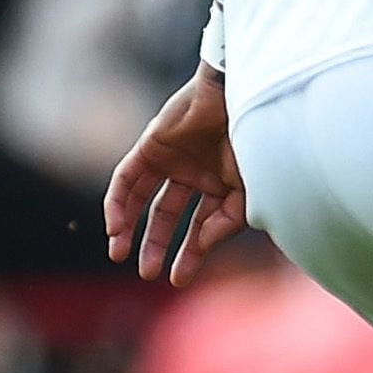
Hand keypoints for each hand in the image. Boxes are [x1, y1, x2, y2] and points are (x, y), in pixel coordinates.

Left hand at [104, 63, 246, 285]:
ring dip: (131, 228)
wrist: (243, 93)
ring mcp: (172, 159)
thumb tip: (202, 247)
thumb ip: (227, 221)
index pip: (202, 225)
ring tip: (120, 253)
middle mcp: (196, 173)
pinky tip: (115, 228)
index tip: (180, 279)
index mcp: (223, 183)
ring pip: (144, 200)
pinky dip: (118, 203)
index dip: (191, 253)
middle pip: (169, 216)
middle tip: (149, 274)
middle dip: (158, 245)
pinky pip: (127, 179)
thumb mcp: (249, 190)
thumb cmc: (257, 139)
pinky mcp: (150, 146)